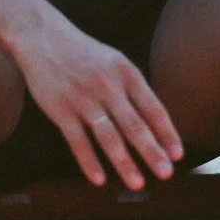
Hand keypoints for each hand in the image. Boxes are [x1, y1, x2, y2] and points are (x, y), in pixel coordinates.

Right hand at [11, 16, 181, 190]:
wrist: (42, 37)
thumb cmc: (83, 53)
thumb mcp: (114, 61)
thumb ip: (133, 89)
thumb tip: (154, 123)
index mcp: (126, 73)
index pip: (153, 108)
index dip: (167, 133)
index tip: (177, 154)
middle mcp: (107, 86)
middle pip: (134, 125)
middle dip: (152, 152)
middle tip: (166, 173)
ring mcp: (83, 99)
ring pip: (108, 137)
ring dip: (124, 162)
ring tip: (137, 182)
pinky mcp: (60, 110)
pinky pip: (77, 141)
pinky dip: (89, 162)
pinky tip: (99, 179)